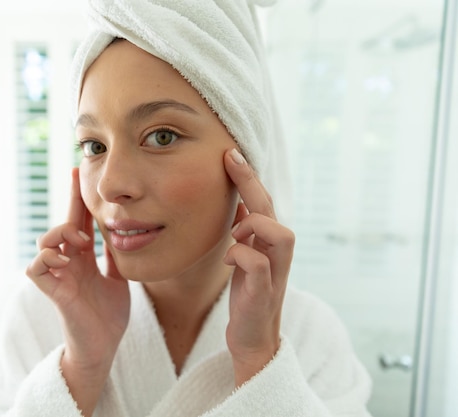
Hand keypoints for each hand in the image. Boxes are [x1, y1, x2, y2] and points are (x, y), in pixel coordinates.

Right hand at [26, 168, 129, 414]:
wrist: (103, 347)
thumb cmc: (108, 316)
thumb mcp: (118, 279)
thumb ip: (115, 257)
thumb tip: (126, 232)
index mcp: (84, 259)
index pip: (81, 221)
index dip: (80, 198)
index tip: (79, 171)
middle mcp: (69, 263)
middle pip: (63, 224)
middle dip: (71, 203)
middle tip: (81, 188)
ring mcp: (59, 276)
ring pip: (44, 242)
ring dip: (60, 234)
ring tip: (80, 240)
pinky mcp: (54, 292)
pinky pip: (36, 268)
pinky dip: (46, 258)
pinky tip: (64, 259)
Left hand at [222, 149, 294, 385]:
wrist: (253, 339)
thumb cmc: (248, 296)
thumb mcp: (244, 258)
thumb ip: (245, 233)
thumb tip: (240, 204)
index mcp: (269, 243)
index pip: (262, 202)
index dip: (248, 177)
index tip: (229, 153)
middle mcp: (278, 254)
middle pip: (272, 209)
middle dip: (251, 182)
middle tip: (229, 159)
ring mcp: (275, 273)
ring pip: (281, 233)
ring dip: (254, 225)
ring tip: (234, 233)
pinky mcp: (265, 294)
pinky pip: (260, 265)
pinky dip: (242, 256)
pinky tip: (229, 261)